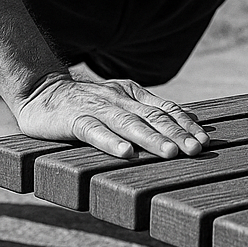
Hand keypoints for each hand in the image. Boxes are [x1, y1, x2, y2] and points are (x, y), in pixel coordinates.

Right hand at [15, 75, 208, 158]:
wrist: (42, 92)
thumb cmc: (87, 104)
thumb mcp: (122, 102)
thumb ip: (151, 109)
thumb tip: (191, 117)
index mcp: (133, 95)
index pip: (165, 109)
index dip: (185, 124)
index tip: (205, 140)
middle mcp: (119, 99)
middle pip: (152, 117)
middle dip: (176, 134)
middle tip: (197, 150)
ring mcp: (97, 108)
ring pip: (128, 124)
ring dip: (151, 139)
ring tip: (170, 153)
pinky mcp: (74, 119)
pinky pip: (94, 131)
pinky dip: (110, 142)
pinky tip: (125, 154)